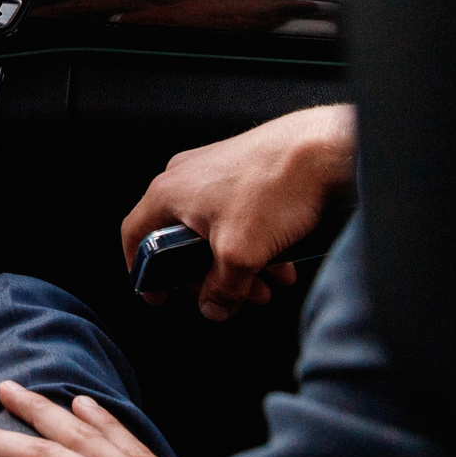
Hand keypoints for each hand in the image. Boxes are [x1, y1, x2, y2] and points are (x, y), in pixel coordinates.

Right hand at [121, 104, 354, 319]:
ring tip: (265, 284)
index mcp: (168, 193)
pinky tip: (280, 261)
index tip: (158, 293)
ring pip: (214, 230)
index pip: (135, 236)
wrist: (321, 149)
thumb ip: (222, 289)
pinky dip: (254, 243)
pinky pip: (238, 216)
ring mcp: (214, 171)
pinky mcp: (243, 170)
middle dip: (208, 276)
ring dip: (237, 264)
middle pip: (179, 239)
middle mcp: (184, 178)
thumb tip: (214, 307)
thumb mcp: (240, 254)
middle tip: (227, 297)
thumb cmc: (274, 188)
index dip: (143, 270)